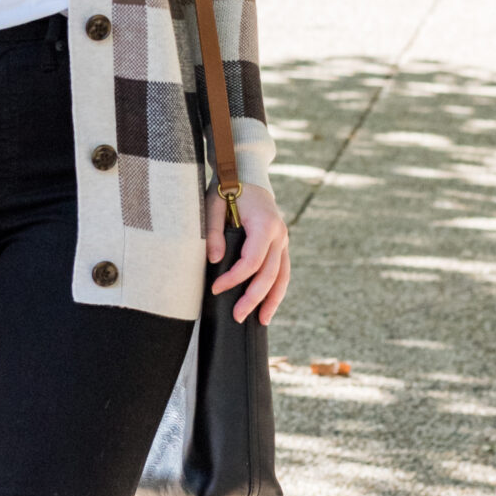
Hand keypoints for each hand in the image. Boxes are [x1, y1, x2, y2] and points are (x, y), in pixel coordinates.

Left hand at [207, 182, 289, 326]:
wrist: (246, 174)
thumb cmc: (226, 188)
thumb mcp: (213, 205)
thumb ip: (213, 232)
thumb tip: (215, 261)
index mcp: (264, 224)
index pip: (252, 261)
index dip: (234, 279)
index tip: (216, 288)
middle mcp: (279, 234)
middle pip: (270, 274)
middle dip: (253, 298)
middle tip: (237, 316)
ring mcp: (283, 240)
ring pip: (282, 276)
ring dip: (272, 300)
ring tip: (261, 321)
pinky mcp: (281, 244)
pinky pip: (283, 271)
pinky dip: (277, 290)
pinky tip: (268, 306)